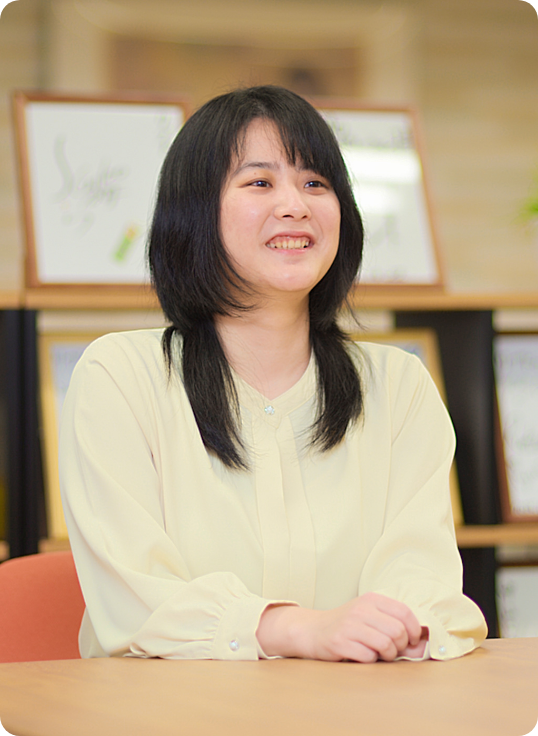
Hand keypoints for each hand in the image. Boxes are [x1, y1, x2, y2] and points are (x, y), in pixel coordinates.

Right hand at [256, 592, 426, 662]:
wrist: (313, 630)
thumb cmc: (348, 626)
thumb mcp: (371, 619)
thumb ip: (398, 630)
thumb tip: (425, 646)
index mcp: (372, 599)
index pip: (405, 613)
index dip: (414, 631)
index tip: (410, 641)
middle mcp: (361, 609)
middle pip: (397, 631)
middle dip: (399, 646)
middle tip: (391, 650)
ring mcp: (349, 625)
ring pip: (385, 644)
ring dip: (386, 655)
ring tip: (377, 653)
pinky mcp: (340, 642)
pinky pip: (368, 657)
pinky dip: (369, 660)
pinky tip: (361, 654)